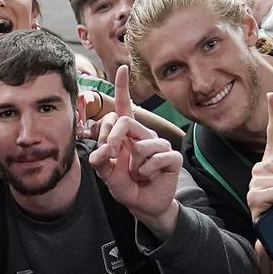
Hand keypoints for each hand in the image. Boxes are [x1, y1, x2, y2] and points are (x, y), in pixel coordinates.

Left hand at [89, 64, 182, 228]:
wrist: (143, 205)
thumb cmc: (126, 185)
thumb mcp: (106, 174)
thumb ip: (100, 160)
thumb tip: (102, 149)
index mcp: (127, 134)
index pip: (124, 107)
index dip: (122, 88)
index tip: (122, 68)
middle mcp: (144, 135)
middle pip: (127, 122)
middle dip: (113, 139)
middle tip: (112, 157)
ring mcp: (159, 145)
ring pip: (142, 145)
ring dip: (133, 165)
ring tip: (136, 173)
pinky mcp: (172, 157)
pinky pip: (157, 158)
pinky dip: (147, 171)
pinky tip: (148, 176)